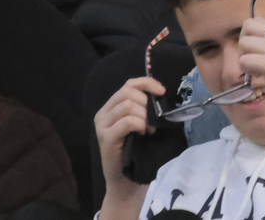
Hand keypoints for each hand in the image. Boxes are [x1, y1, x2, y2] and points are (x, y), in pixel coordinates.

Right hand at [94, 76, 164, 208]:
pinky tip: (144, 134)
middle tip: (153, 120)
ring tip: (149, 129)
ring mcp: (102, 127)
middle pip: (127, 92)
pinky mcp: (106, 139)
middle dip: (146, 103)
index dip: (147, 83)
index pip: (128, 84)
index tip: (162, 92)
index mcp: (110, 107)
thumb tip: (160, 92)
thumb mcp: (141, 123)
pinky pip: (126, 121)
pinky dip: (140, 124)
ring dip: (144, 116)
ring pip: (127, 106)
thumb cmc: (137, 151)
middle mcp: (102, 114)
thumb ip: (143, 107)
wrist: (126, 180)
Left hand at [237, 16, 264, 133]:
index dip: (251, 35)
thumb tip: (256, 44)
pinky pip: (245, 60)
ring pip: (244, 43)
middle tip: (251, 60)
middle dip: (244, 44)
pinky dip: (246, 71)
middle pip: (248, 26)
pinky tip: (258, 79)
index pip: (258, 20)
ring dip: (244, 59)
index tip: (256, 51)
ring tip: (256, 71)